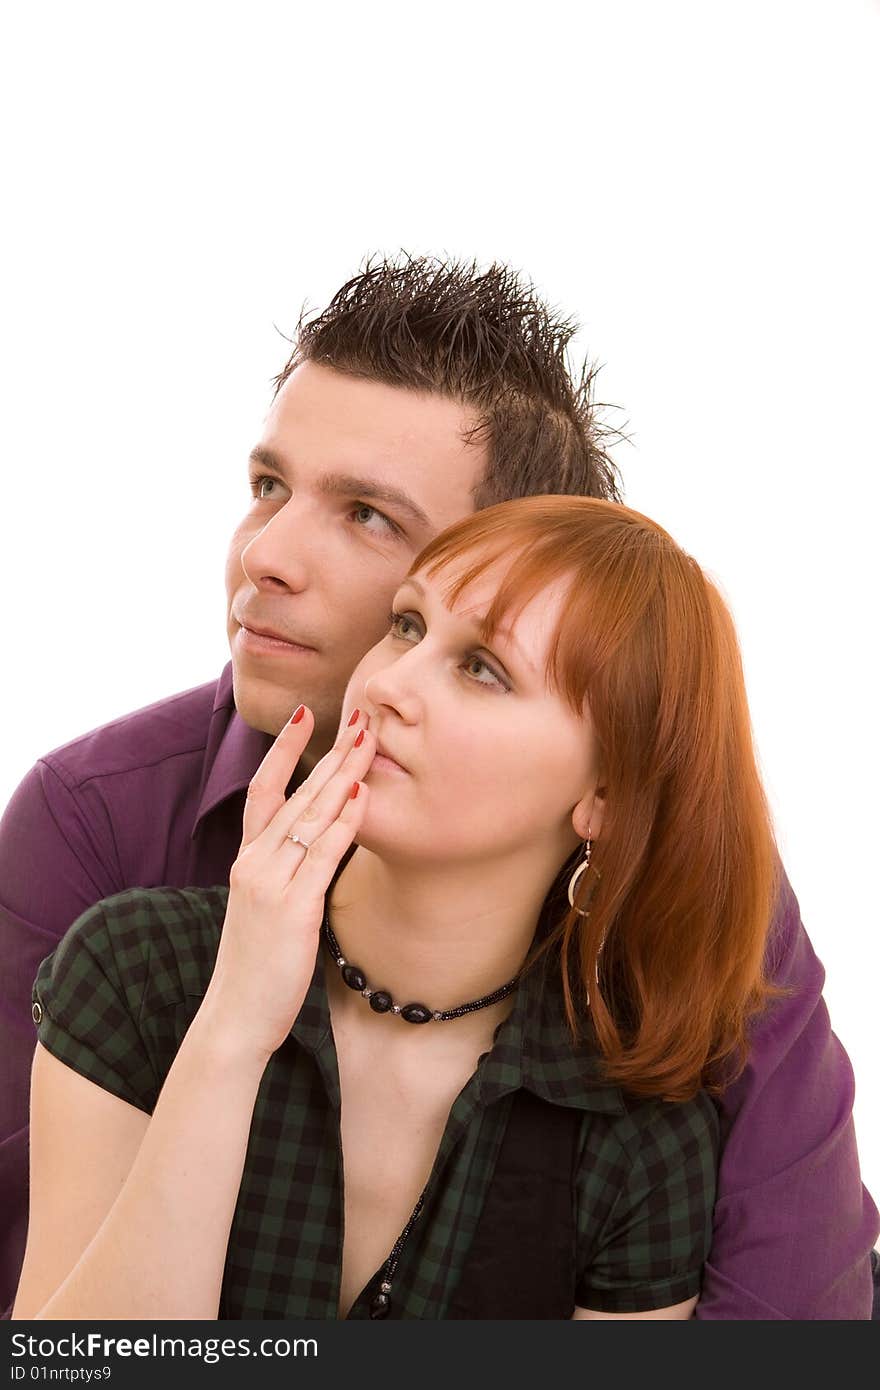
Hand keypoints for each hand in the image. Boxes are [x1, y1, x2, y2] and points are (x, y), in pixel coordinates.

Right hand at [201, 706, 374, 1060]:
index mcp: (247, 861)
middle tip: (359, 717)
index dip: (283, 750)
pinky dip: (343, 822)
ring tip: (369, 742)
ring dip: (342, 775)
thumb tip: (315, 848)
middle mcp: (254, 864)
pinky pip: (322, 855)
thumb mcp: (264, 909)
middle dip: (329, 752)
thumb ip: (283, 875)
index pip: (263, 790)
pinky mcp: (291, 908)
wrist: (235, 1017)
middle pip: (294, 793)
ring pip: (310, 816)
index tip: (305, 714)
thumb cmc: (257, 967)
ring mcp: (270, 884)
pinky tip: (361, 796)